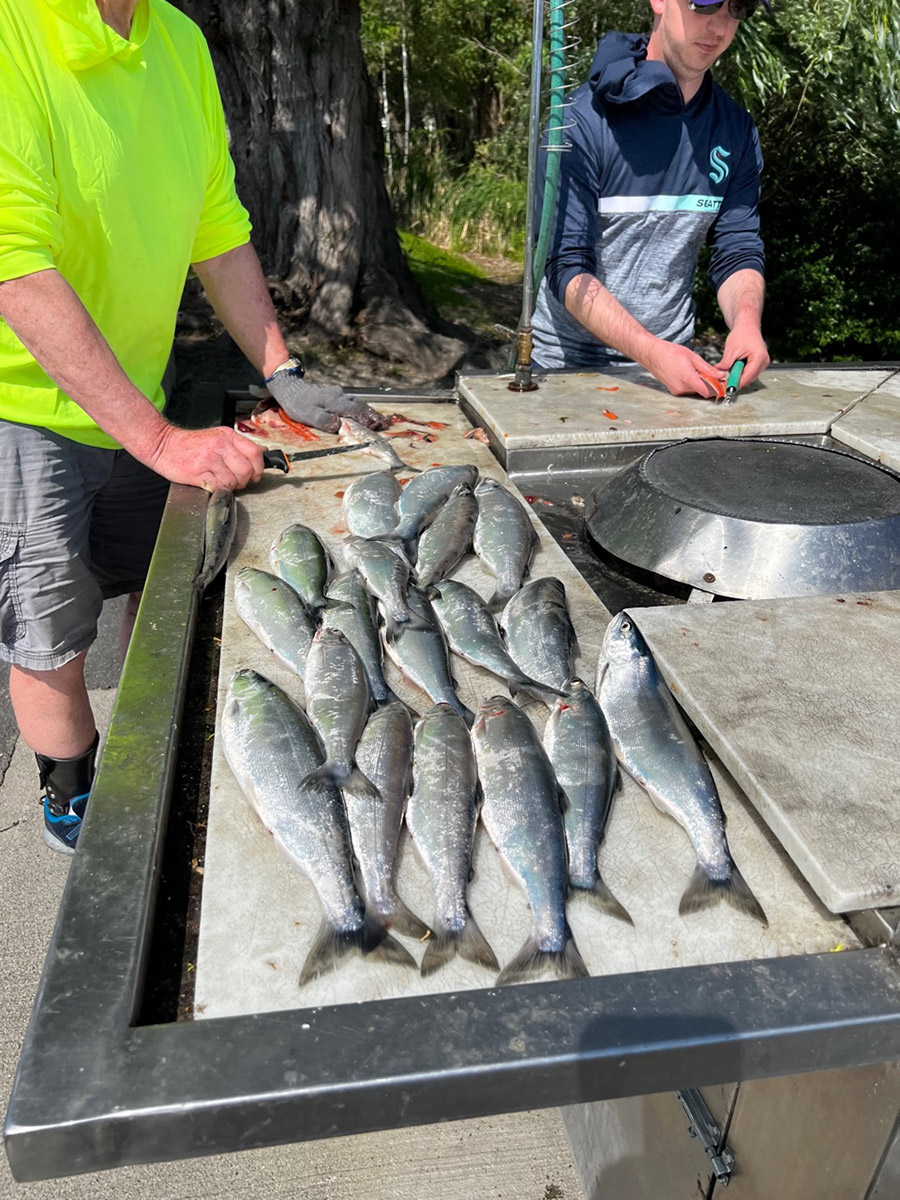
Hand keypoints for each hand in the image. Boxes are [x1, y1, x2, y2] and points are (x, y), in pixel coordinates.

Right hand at [143, 424, 263, 491]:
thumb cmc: (190, 444)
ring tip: (221, 481)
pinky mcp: (198, 472)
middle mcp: (219, 445)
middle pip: (246, 470)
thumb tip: (263, 452)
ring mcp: (208, 459)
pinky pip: (219, 487)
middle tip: (237, 482)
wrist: (163, 445)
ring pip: (233, 481)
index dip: (258, 468)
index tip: (255, 474)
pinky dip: (218, 490)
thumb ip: (239, 446)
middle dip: (245, 481)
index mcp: (227, 436)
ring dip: (230, 486)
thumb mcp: (217, 437)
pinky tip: (211, 483)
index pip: (255, 453)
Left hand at [265, 366, 389, 432]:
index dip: (369, 419)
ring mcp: (338, 394)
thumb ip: (324, 420)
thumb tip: (339, 424)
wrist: (290, 389)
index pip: (357, 412)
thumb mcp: (308, 415)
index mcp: (335, 402)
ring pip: (357, 402)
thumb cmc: (298, 405)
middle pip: (361, 406)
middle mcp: (340, 396)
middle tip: (384, 423)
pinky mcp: (334, 394)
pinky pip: (351, 401)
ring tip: (377, 419)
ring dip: (368, 411)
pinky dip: (359, 407)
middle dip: (373, 415)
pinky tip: (362, 412)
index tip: (379, 426)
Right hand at [645, 341, 726, 398]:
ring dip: (699, 384)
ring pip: (694, 391)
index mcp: (688, 380)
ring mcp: (676, 391)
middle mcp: (682, 389)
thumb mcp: (693, 357)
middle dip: (708, 384)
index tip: (721, 383)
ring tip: (696, 371)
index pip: (708, 392)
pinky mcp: (673, 390)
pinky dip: (691, 384)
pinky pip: (686, 390)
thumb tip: (721, 375)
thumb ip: (708, 368)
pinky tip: (688, 373)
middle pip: (702, 392)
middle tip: (711, 373)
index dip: (716, 388)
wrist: (652, 354)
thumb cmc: (671, 352)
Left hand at [716, 324, 769, 387]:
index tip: (726, 388)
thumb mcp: (730, 350)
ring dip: (739, 375)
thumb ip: (725, 364)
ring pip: (749, 377)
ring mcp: (763, 363)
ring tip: (732, 365)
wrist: (747, 326)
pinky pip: (750, 373)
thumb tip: (718, 374)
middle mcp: (764, 362)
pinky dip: (742, 372)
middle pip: (749, 379)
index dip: (736, 384)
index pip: (747, 377)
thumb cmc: (741, 334)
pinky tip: (737, 364)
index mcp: (759, 358)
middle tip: (725, 376)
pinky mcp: (760, 364)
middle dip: (737, 379)